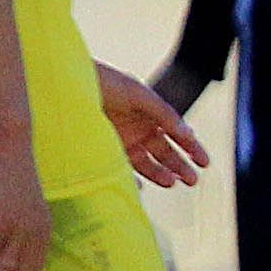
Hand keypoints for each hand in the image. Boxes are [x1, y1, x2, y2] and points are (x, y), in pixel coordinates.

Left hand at [96, 66, 206, 190]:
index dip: (192, 148)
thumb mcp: (139, 94)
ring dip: (160, 174)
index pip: (176, 134)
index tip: (205, 162)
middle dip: (180, 166)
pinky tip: (139, 187)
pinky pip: (121, 170)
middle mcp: (138, 130)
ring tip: (172, 183)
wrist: (65, 86)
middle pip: (164, 152)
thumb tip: (188, 133)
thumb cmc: (103, 83)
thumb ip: (164, 114)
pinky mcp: (102, 152)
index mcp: (150, 114)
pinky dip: (129, 180)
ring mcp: (121, 142)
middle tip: (193, 180)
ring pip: (146, 163)